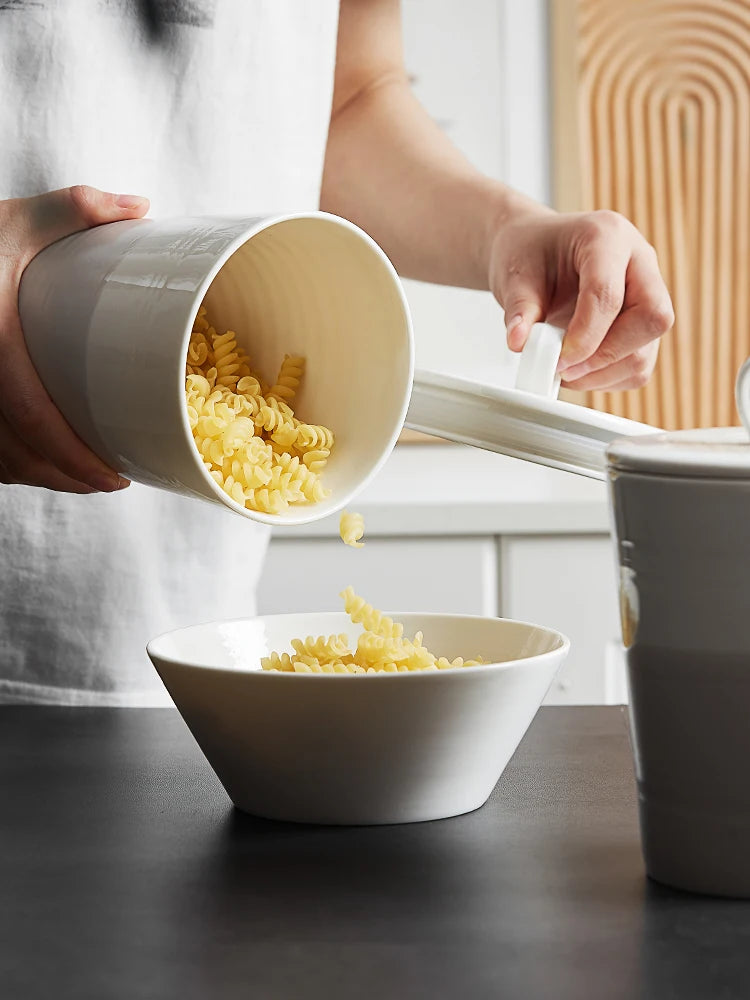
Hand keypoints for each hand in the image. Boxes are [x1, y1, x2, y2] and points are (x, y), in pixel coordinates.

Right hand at [0, 185, 148, 491]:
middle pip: (13, 453)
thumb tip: (140, 208)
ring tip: (83, 476)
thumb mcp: (15, 218)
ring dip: (38, 477)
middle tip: (110, 479)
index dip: (72, 458)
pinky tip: (36, 464)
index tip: (115, 476)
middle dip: (64, 478)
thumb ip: (75, 208)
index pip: (29, 416)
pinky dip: (8, 466)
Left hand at [489, 206, 673, 390]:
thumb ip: (519, 309)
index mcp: (608, 237)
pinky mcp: (643, 325)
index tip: (558, 359)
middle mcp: (639, 262)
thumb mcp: (515, 274)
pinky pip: (639, 366)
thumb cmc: (530, 253)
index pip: (609, 294)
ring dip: (604, 373)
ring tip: (564, 371)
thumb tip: (520, 344)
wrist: (535, 251)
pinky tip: (578, 370)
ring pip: (647, 350)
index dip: (585, 336)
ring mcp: (648, 293)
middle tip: (564, 368)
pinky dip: (608, 378)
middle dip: (606, 355)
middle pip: (652, 318)